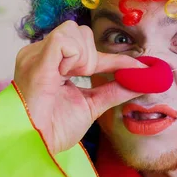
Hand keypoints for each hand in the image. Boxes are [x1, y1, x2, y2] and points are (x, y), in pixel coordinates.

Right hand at [14, 21, 144, 153]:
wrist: (36, 146)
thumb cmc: (54, 130)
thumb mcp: (92, 105)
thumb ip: (114, 91)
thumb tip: (141, 80)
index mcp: (50, 63)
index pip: (87, 49)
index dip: (114, 59)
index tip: (139, 68)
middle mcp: (40, 54)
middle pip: (80, 31)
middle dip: (93, 57)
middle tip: (82, 80)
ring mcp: (35, 55)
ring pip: (74, 30)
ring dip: (83, 58)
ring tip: (69, 80)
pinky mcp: (35, 60)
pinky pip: (64, 40)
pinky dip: (75, 57)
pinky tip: (64, 76)